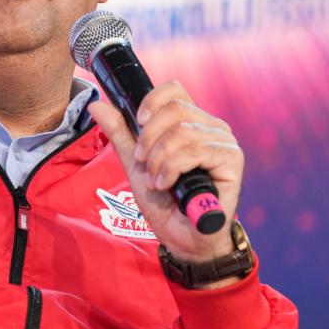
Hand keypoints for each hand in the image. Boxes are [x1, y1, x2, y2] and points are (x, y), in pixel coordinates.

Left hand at [87, 82, 243, 263]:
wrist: (181, 238)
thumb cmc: (164, 202)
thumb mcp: (135, 163)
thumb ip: (120, 133)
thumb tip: (97, 104)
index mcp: (192, 122)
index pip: (174, 90)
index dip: (151, 102)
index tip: (139, 125)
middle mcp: (211, 127)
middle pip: (174, 109)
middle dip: (149, 139)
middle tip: (144, 163)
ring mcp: (224, 142)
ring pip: (182, 131)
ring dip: (159, 159)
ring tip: (156, 181)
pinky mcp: (232, 160)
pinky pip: (196, 150)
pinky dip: (172, 168)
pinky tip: (166, 184)